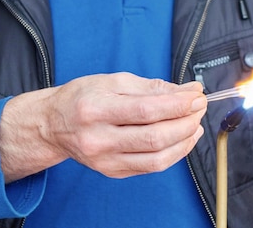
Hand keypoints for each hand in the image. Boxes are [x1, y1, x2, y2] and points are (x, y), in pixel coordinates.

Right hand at [0, 73, 206, 181]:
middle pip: (154, 137)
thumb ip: (154, 87)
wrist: (53, 125)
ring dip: (185, 141)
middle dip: (186, 122)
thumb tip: (189, 91)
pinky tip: (183, 139)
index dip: (177, 105)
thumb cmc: (83, 97)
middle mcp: (98, 138)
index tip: (197, 96)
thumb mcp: (114, 81)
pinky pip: (151, 167)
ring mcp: (104, 160)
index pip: (146, 111)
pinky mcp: (112, 172)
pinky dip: (174, 153)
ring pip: (157, 158)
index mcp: (95, 109)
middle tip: (199, 108)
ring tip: (195, 124)